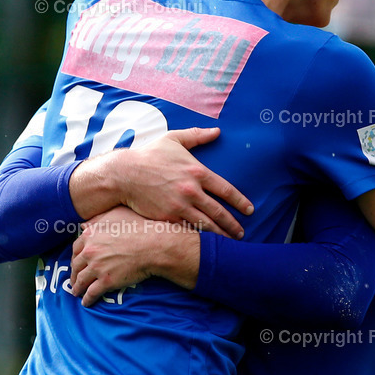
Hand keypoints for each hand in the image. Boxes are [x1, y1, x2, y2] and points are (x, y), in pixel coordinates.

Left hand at [70, 206, 199, 306]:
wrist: (153, 246)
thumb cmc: (139, 228)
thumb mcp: (116, 216)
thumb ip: (98, 220)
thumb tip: (85, 223)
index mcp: (90, 236)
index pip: (76, 249)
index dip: (75, 258)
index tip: (76, 263)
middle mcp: (90, 251)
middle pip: (76, 266)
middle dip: (74, 274)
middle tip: (74, 279)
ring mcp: (97, 267)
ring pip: (81, 281)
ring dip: (77, 288)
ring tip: (77, 292)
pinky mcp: (106, 281)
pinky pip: (92, 293)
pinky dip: (87, 299)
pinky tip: (86, 303)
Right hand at [117, 127, 252, 237]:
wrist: (124, 174)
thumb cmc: (148, 155)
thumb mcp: (173, 139)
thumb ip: (196, 136)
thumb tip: (216, 131)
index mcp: (197, 171)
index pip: (226, 190)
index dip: (240, 202)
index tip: (249, 210)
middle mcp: (191, 190)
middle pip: (219, 211)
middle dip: (233, 224)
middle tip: (242, 232)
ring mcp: (180, 205)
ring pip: (206, 224)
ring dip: (220, 234)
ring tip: (230, 242)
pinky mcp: (168, 217)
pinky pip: (188, 229)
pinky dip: (200, 237)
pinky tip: (207, 244)